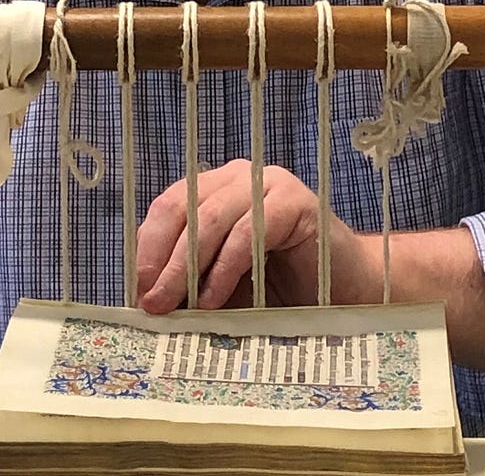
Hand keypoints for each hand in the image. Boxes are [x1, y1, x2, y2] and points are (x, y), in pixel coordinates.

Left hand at [136, 159, 369, 312]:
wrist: (349, 293)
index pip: (167, 209)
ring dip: (186, 268)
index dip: (147, 249)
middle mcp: (237, 178)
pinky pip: (247, 232)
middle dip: (160, 260)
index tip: (136, 292)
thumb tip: (145, 299)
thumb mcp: (223, 287)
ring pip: (209, 219)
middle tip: (151, 303)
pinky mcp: (294, 202)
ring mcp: (267, 184)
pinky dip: (225, 268)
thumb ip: (189, 283)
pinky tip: (214, 301)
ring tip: (174, 306)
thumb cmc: (283, 292)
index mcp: (214, 191)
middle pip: (181, 209)